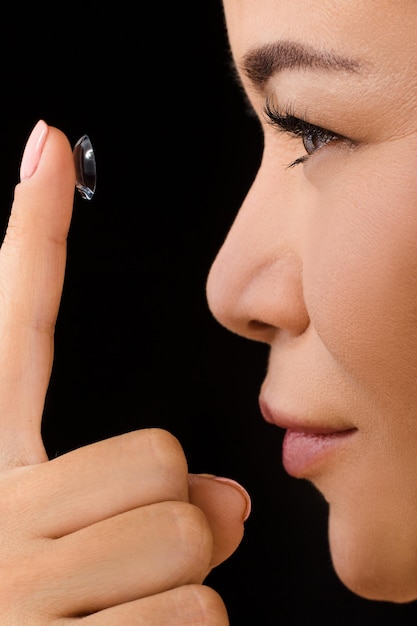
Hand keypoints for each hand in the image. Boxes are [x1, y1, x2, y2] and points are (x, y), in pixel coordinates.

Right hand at [0, 121, 249, 623]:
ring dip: (182, 583)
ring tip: (121, 609)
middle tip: (128, 565)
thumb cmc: (31, 617)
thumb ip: (153, 500)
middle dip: (175, 516)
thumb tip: (231, 500)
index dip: (34, 235)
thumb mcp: (79, 546)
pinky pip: (192, 613)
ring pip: (189, 536)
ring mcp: (20, 580)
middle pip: (162, 461)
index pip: (18, 327)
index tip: (48, 151)